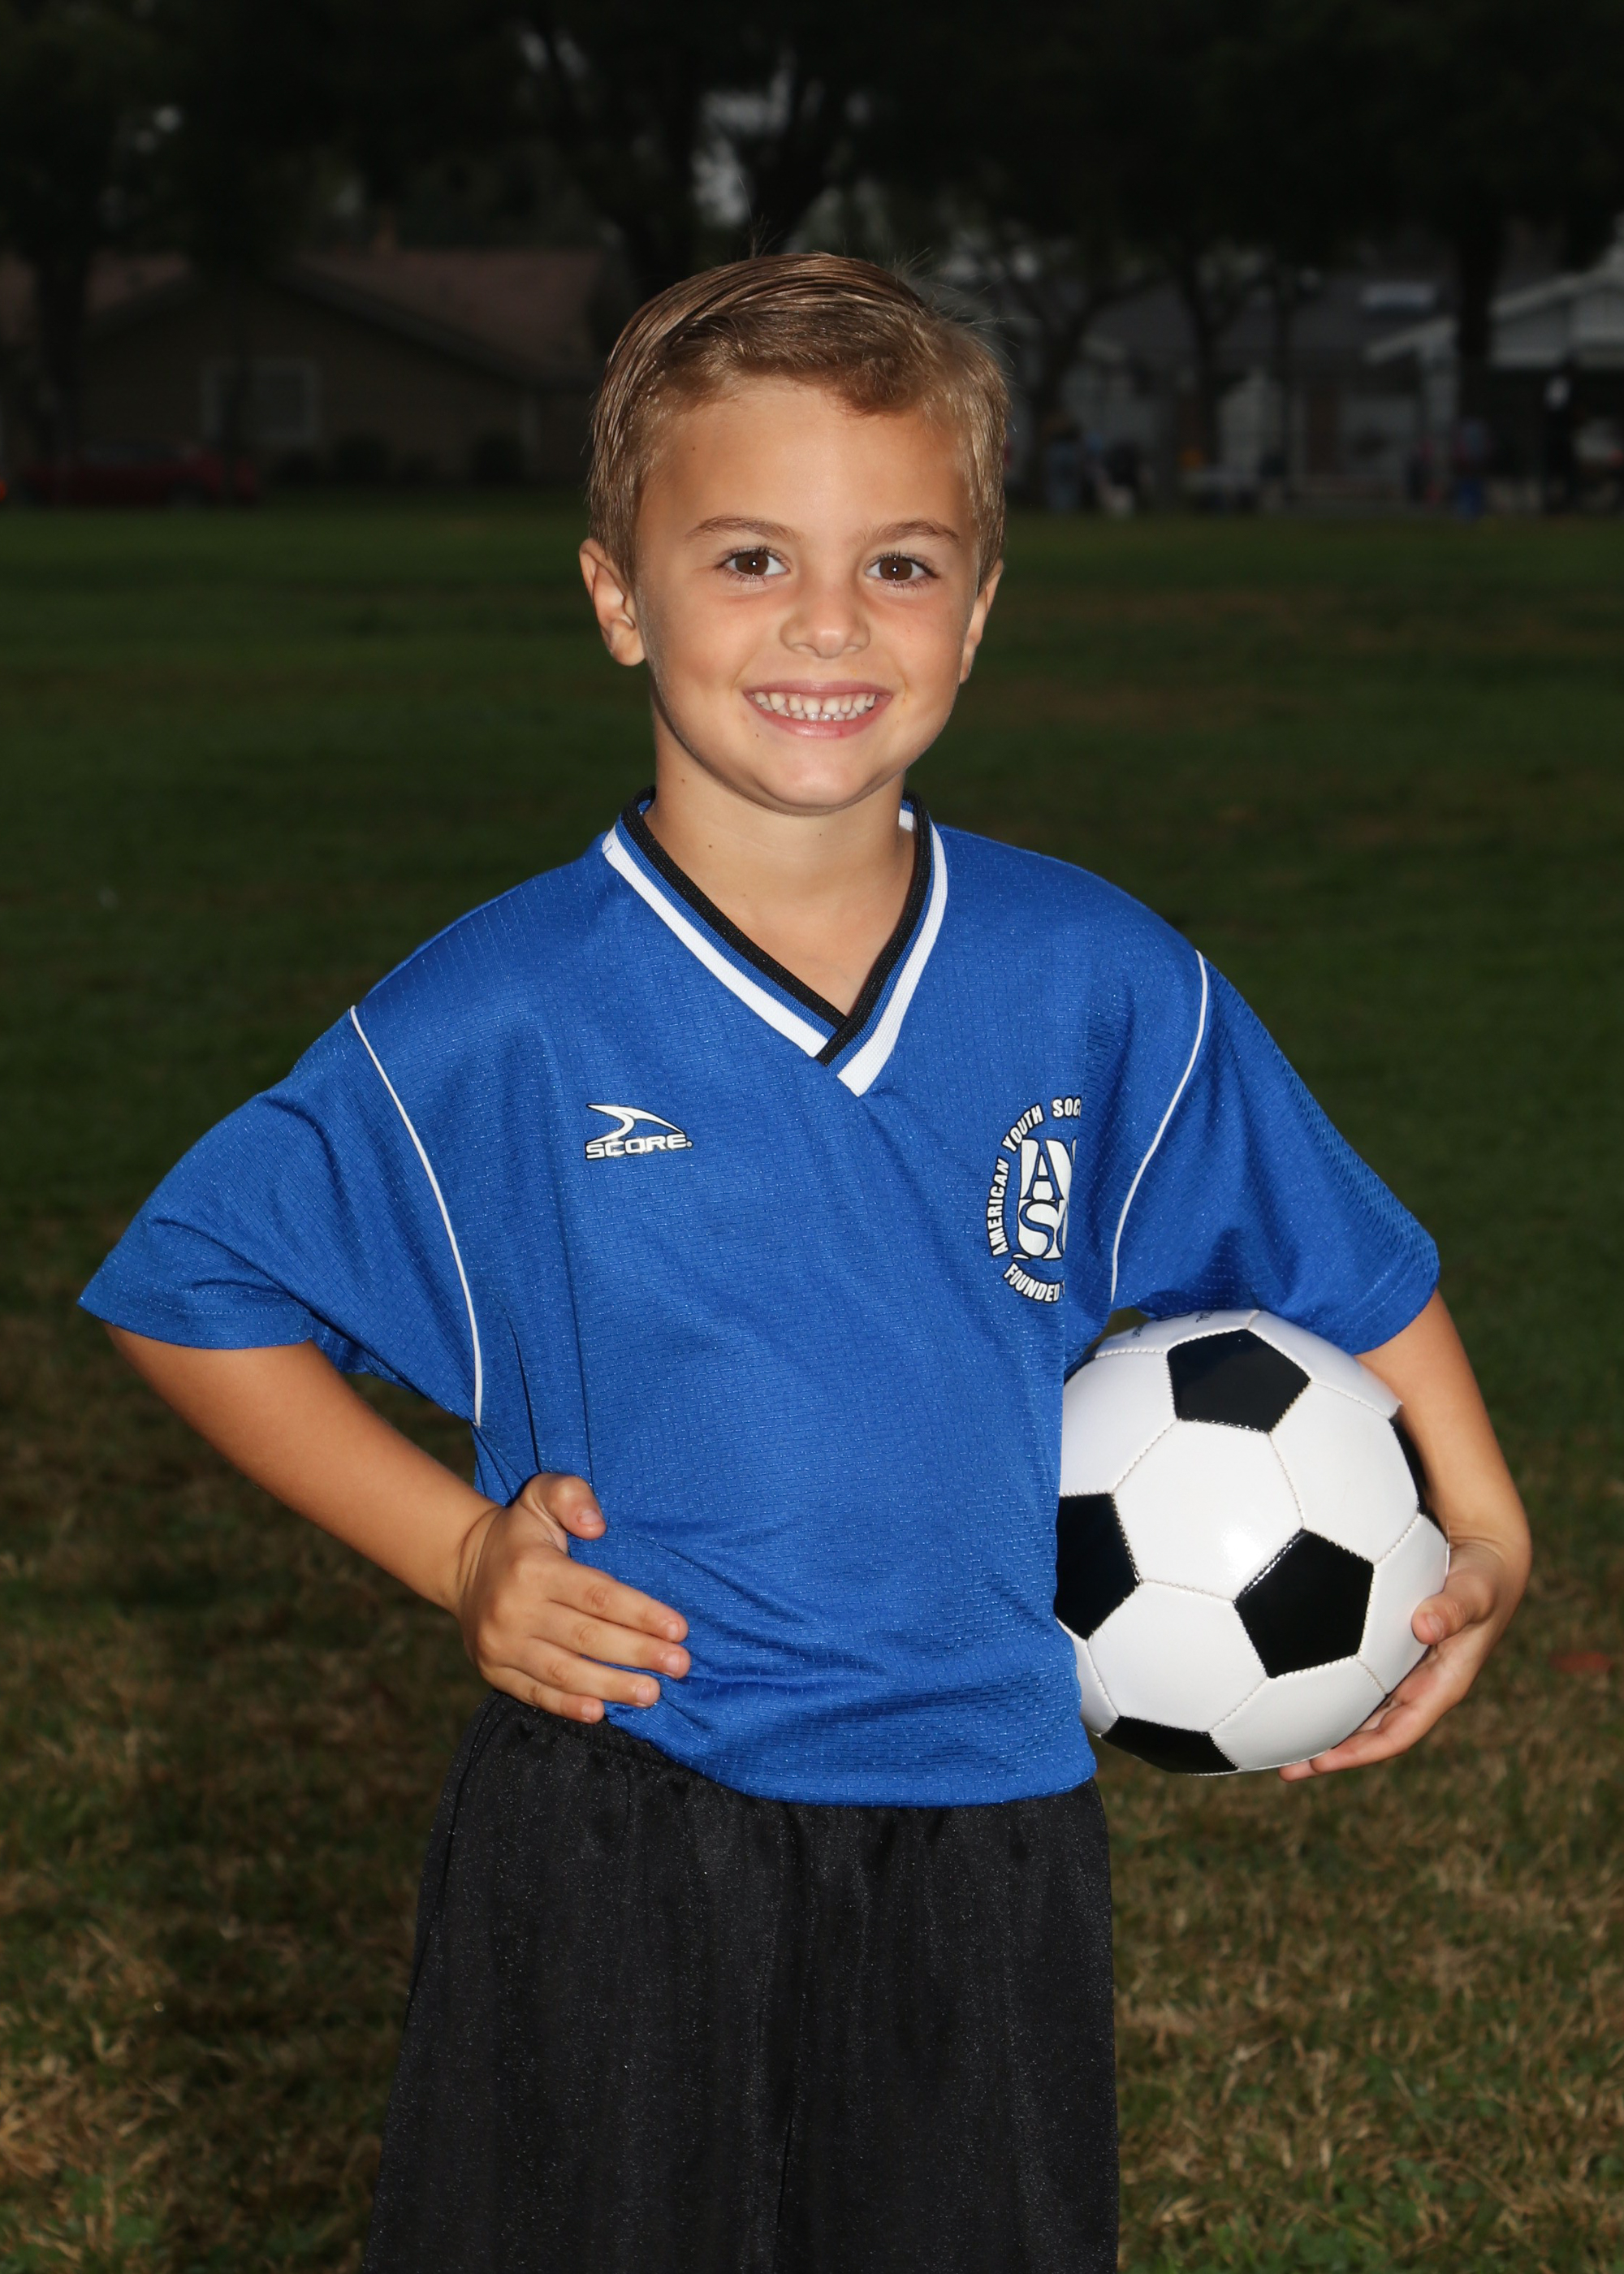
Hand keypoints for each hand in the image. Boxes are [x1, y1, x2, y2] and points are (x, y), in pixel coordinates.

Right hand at [453, 1473, 688, 1721]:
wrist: (462, 1564)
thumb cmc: (520, 1532)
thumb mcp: (541, 1495)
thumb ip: (571, 1496)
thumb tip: (597, 1525)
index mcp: (534, 1568)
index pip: (598, 1595)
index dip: (641, 1613)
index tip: (679, 1628)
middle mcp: (515, 1610)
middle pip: (588, 1638)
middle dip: (639, 1653)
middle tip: (680, 1664)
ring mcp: (501, 1645)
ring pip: (564, 1672)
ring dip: (612, 1686)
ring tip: (652, 1693)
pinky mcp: (493, 1670)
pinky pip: (535, 1693)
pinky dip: (568, 1706)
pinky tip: (601, 1711)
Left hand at [1277, 1536, 1521, 1780]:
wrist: (1485, 1559)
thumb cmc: (1485, 1577)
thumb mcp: (1477, 1591)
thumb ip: (1455, 1607)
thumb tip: (1424, 1625)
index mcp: (1440, 1687)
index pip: (1396, 1733)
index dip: (1359, 1752)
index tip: (1320, 1763)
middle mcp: (1417, 1686)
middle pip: (1369, 1731)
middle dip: (1330, 1752)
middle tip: (1283, 1768)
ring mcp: (1400, 1670)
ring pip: (1356, 1707)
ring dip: (1322, 1724)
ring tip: (1274, 1738)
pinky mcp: (1385, 1649)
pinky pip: (1351, 1674)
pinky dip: (1322, 1683)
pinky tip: (1280, 1674)